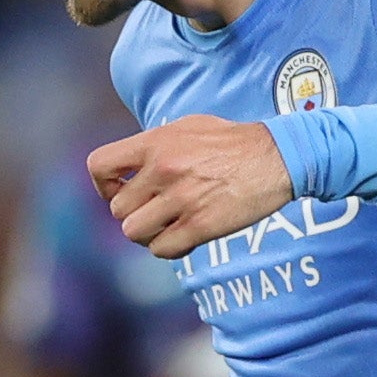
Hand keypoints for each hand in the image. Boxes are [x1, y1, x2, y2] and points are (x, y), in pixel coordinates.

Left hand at [89, 115, 295, 258]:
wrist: (278, 157)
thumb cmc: (233, 141)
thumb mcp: (188, 127)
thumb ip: (154, 145)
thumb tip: (128, 166)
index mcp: (156, 142)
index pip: (99, 166)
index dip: (102, 185)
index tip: (119, 190)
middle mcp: (163, 170)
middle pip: (117, 209)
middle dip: (133, 213)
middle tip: (154, 211)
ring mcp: (181, 198)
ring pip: (134, 232)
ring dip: (148, 234)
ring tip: (167, 225)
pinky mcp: (200, 225)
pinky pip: (161, 250)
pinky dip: (169, 248)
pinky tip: (184, 237)